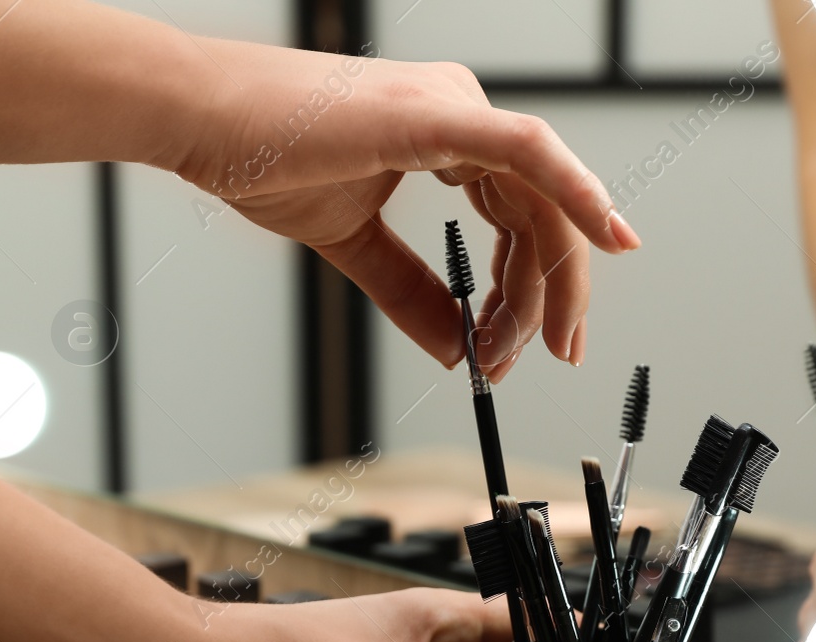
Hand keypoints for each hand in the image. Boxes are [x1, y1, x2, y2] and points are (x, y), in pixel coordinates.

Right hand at [167, 43, 640, 376]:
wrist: (204, 123)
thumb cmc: (263, 159)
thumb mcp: (354, 245)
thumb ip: (411, 294)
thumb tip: (455, 348)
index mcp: (447, 135)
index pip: (518, 216)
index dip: (528, 289)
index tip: (516, 349)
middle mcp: (463, 114)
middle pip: (541, 215)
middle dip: (546, 298)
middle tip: (539, 358)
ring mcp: (455, 109)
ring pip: (542, 200)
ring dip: (542, 284)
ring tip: (518, 346)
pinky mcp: (439, 116)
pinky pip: (531, 153)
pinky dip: (578, 193)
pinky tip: (612, 236)